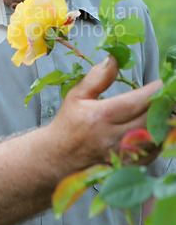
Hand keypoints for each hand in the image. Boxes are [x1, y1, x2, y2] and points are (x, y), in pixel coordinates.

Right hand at [48, 55, 161, 176]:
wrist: (58, 156)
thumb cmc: (68, 123)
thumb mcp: (77, 96)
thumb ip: (97, 78)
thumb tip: (113, 59)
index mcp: (99, 116)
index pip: (135, 102)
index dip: (153, 92)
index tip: (163, 83)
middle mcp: (112, 136)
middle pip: (149, 119)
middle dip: (163, 105)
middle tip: (168, 95)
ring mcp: (120, 154)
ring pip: (154, 137)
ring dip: (164, 123)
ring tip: (166, 109)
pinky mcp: (126, 165)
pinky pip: (152, 153)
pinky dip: (160, 139)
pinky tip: (159, 127)